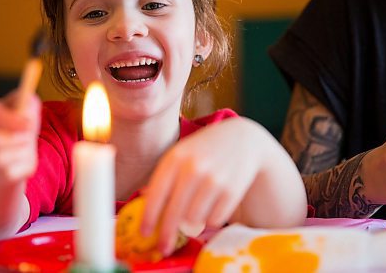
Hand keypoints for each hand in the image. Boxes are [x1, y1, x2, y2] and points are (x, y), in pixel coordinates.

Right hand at [0, 92, 40, 185]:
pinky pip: (7, 174)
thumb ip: (27, 101)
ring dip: (20, 151)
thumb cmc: (17, 125)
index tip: (28, 123)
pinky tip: (22, 159)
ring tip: (26, 145)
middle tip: (28, 136)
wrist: (14, 153)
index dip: (5, 119)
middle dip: (6, 138)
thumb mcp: (24, 106)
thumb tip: (27, 103)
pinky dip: (22, 166)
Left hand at [141, 117, 287, 255]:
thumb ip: (163, 177)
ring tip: (196, 208)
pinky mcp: (231, 190)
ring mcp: (213, 179)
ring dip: (192, 222)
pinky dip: (211, 219)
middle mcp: (193, 168)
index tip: (144, 233)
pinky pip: (214, 220)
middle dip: (167, 234)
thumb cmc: (203, 150)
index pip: (156, 194)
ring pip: (194, 219)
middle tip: (163, 248)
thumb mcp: (180, 155)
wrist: (240, 138)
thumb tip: (144, 201)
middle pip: (174, 213)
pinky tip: (213, 204)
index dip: (149, 218)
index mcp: (175, 158)